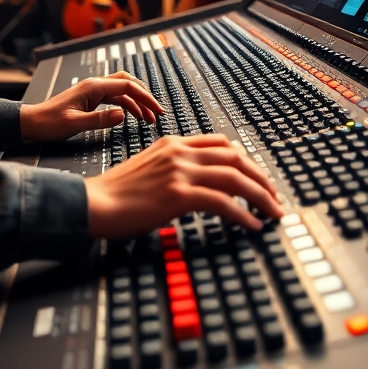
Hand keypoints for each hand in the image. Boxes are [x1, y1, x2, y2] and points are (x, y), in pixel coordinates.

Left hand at [19, 71, 163, 142]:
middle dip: (144, 96)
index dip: (145, 98)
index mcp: (93, 87)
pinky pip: (114, 98)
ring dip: (136, 103)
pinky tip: (132, 117)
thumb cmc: (49, 122)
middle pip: (127, 83)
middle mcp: (94, 85)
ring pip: (122, 91)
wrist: (33, 122)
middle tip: (157, 112)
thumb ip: (100, 119)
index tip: (157, 110)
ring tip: (148, 119)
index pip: (127, 86)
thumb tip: (123, 116)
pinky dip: (126, 106)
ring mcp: (92, 91)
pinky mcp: (90, 99)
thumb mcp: (75, 123)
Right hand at [85, 134, 282, 238]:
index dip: (245, 160)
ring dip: (260, 195)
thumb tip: (197, 186)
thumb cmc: (115, 193)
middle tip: (274, 196)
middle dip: (260, 177)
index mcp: (172, 143)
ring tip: (274, 211)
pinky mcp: (178, 195)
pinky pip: (223, 202)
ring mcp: (179, 172)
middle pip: (234, 157)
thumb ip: (173, 169)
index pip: (220, 144)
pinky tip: (253, 225)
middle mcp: (179, 153)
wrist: (93, 203)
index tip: (257, 178)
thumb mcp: (148, 169)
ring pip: (235, 177)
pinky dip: (243, 214)